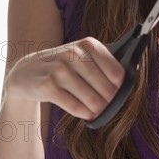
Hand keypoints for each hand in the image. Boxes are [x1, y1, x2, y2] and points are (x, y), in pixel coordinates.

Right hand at [4, 37, 125, 119]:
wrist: (26, 71)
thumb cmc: (62, 65)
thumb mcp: (82, 56)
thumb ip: (104, 62)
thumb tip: (131, 72)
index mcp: (87, 45)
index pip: (115, 69)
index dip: (120, 85)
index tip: (120, 92)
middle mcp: (73, 53)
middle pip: (103, 85)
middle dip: (109, 99)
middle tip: (110, 106)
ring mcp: (59, 69)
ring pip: (90, 96)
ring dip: (97, 107)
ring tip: (98, 111)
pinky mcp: (47, 85)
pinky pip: (73, 105)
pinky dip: (83, 111)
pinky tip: (87, 114)